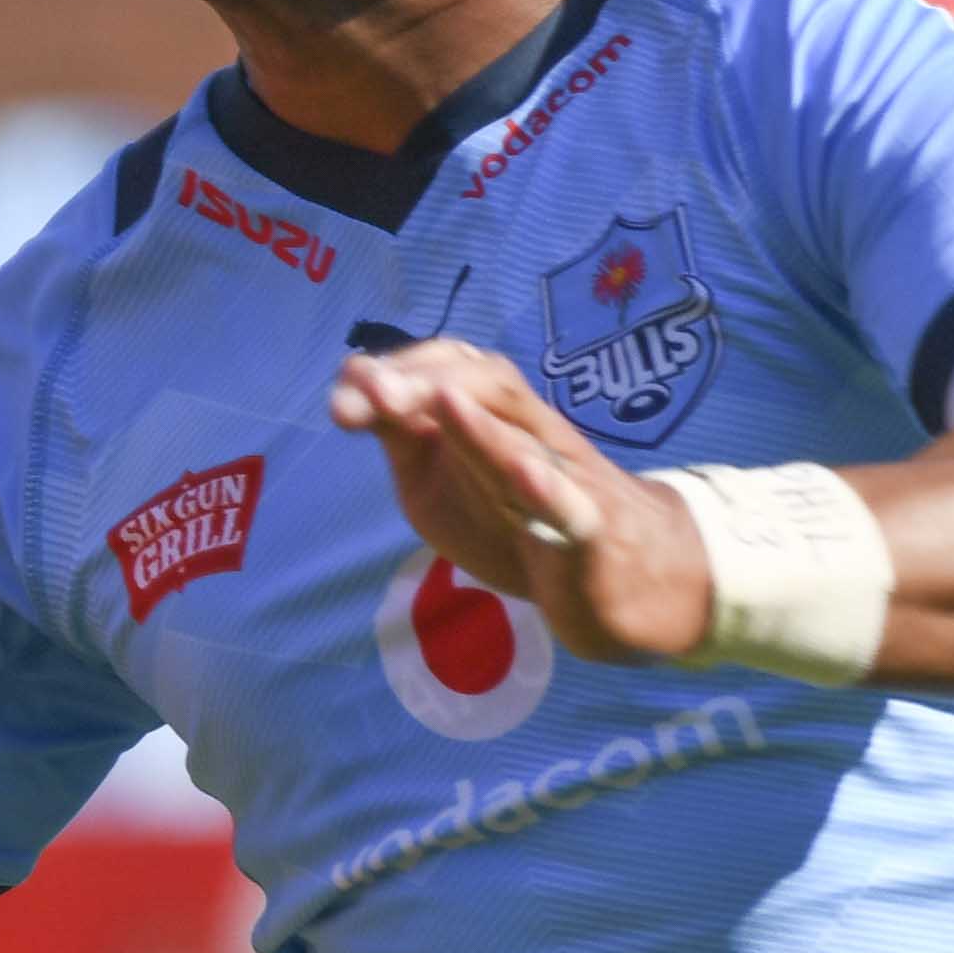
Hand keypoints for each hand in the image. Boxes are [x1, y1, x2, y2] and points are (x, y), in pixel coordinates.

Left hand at [325, 336, 713, 661]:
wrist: (612, 582)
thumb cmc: (516, 522)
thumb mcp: (439, 483)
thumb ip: (402, 439)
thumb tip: (351, 388)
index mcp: (493, 420)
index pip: (452, 370)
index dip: (398, 372)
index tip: (341, 396)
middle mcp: (532, 434)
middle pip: (490, 386)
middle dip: (428, 381)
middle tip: (370, 391)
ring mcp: (565, 478)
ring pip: (527, 439)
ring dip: (481, 422)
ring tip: (441, 398)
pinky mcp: (589, 529)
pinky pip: (572, 505)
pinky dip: (548, 487)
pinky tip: (527, 471)